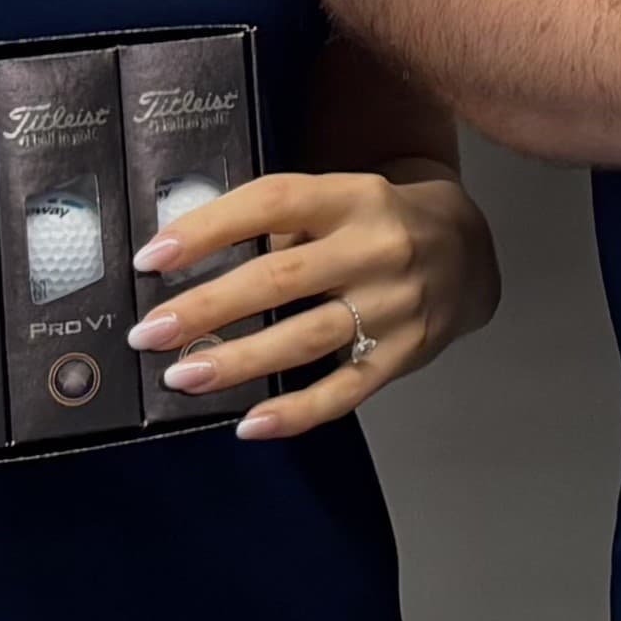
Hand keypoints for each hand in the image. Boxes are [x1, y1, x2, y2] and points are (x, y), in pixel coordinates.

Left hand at [127, 168, 496, 443]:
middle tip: (149, 332)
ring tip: (182, 376)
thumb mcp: (345, 199)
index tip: (153, 257)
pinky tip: (250, 424)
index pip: (273, 202)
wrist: (471, 249)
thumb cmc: (382, 221)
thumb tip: (193, 263)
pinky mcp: (404, 353)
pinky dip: (296, 412)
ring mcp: (394, 304)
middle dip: (207, 307)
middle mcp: (376, 246)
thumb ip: (285, 226)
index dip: (210, 227)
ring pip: (306, 338)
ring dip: (238, 361)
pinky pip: (344, 390)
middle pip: (281, 276)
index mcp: (354, 196)